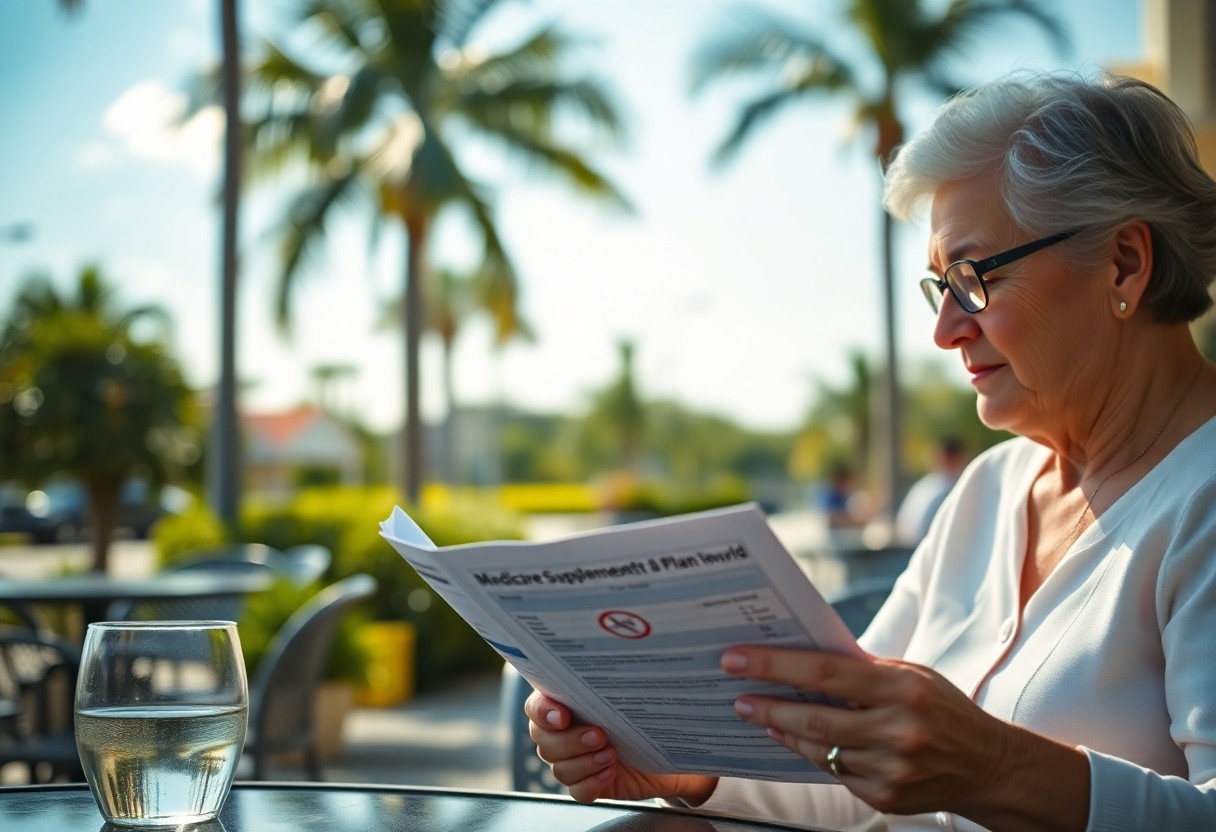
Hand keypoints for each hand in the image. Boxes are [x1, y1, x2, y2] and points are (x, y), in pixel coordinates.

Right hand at [524, 690, 717, 804]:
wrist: (667, 751)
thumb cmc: (645, 713)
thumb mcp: (630, 692)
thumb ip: (613, 679)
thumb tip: (623, 653)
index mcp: (565, 704)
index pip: (536, 707)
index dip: (543, 712)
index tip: (563, 716)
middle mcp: (562, 733)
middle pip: (544, 741)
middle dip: (571, 740)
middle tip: (599, 735)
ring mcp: (573, 760)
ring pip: (559, 769)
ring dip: (585, 763)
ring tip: (611, 755)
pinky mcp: (587, 784)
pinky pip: (577, 791)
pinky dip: (593, 783)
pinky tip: (610, 773)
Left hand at [721, 646, 1086, 824]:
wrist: (990, 767)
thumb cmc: (944, 709)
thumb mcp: (912, 674)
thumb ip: (863, 667)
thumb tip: (804, 652)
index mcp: (902, 688)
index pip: (825, 672)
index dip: (776, 665)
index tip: (738, 658)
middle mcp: (897, 729)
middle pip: (815, 717)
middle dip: (768, 702)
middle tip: (735, 692)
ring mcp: (892, 768)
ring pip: (819, 749)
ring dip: (782, 729)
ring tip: (756, 712)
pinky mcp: (886, 797)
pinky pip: (835, 772)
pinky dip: (808, 754)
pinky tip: (789, 738)